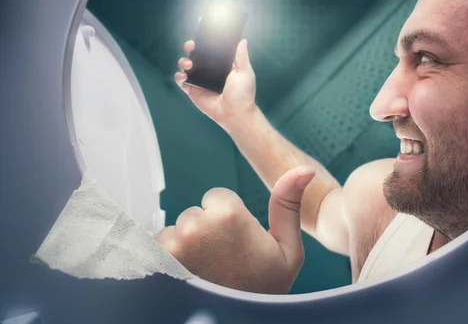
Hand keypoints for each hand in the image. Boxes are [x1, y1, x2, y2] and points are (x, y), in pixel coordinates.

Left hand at [155, 166, 315, 293]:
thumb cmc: (263, 291)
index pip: (217, 198)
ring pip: (177, 231)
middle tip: (221, 260)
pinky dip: (169, 260)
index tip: (236, 243)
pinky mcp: (155, 262)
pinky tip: (187, 277)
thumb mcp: (288, 249)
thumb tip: (304, 168)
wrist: (239, 323)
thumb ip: (289, 203)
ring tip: (205, 271)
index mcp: (228, 214)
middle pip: (196, 214)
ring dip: (186, 246)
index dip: (229, 220)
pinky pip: (158, 248)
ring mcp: (171, 245)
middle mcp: (195, 225)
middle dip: (207, 232)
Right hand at [175, 39, 255, 130]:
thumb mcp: (244, 72)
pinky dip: (179, 77)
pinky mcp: (193, 91)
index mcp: (221, 64)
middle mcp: (209, 71)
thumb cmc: (243, 93)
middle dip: (190, 48)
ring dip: (183, 62)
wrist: (236, 113)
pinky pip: (182, 82)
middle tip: (191, 46)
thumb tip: (242, 40)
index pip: (210, 50)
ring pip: (186, 66)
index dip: (204, 41)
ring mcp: (200, 80)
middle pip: (195, 55)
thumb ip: (241, 56)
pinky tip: (183, 76)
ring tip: (189, 65)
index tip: (200, 33)